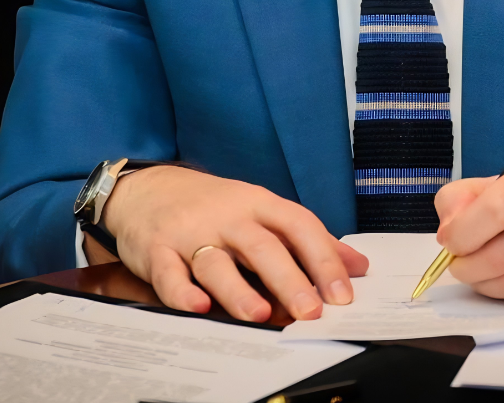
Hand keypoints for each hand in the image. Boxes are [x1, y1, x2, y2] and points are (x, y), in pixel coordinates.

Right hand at [96, 166, 368, 322]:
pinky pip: (169, 274)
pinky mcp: (156, 251)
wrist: (146, 189)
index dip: (323, 259)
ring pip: (217, 262)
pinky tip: (198, 306)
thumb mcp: (260, 211)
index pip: (299, 225)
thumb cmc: (212, 206)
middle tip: (311, 311)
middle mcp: (227, 216)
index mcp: (258, 203)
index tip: (342, 293)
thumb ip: (307, 240)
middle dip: (289, 279)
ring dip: (238, 290)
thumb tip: (357, 266)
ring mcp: (190, 233)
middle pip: (262, 246)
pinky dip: (182, 292)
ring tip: (260, 314)